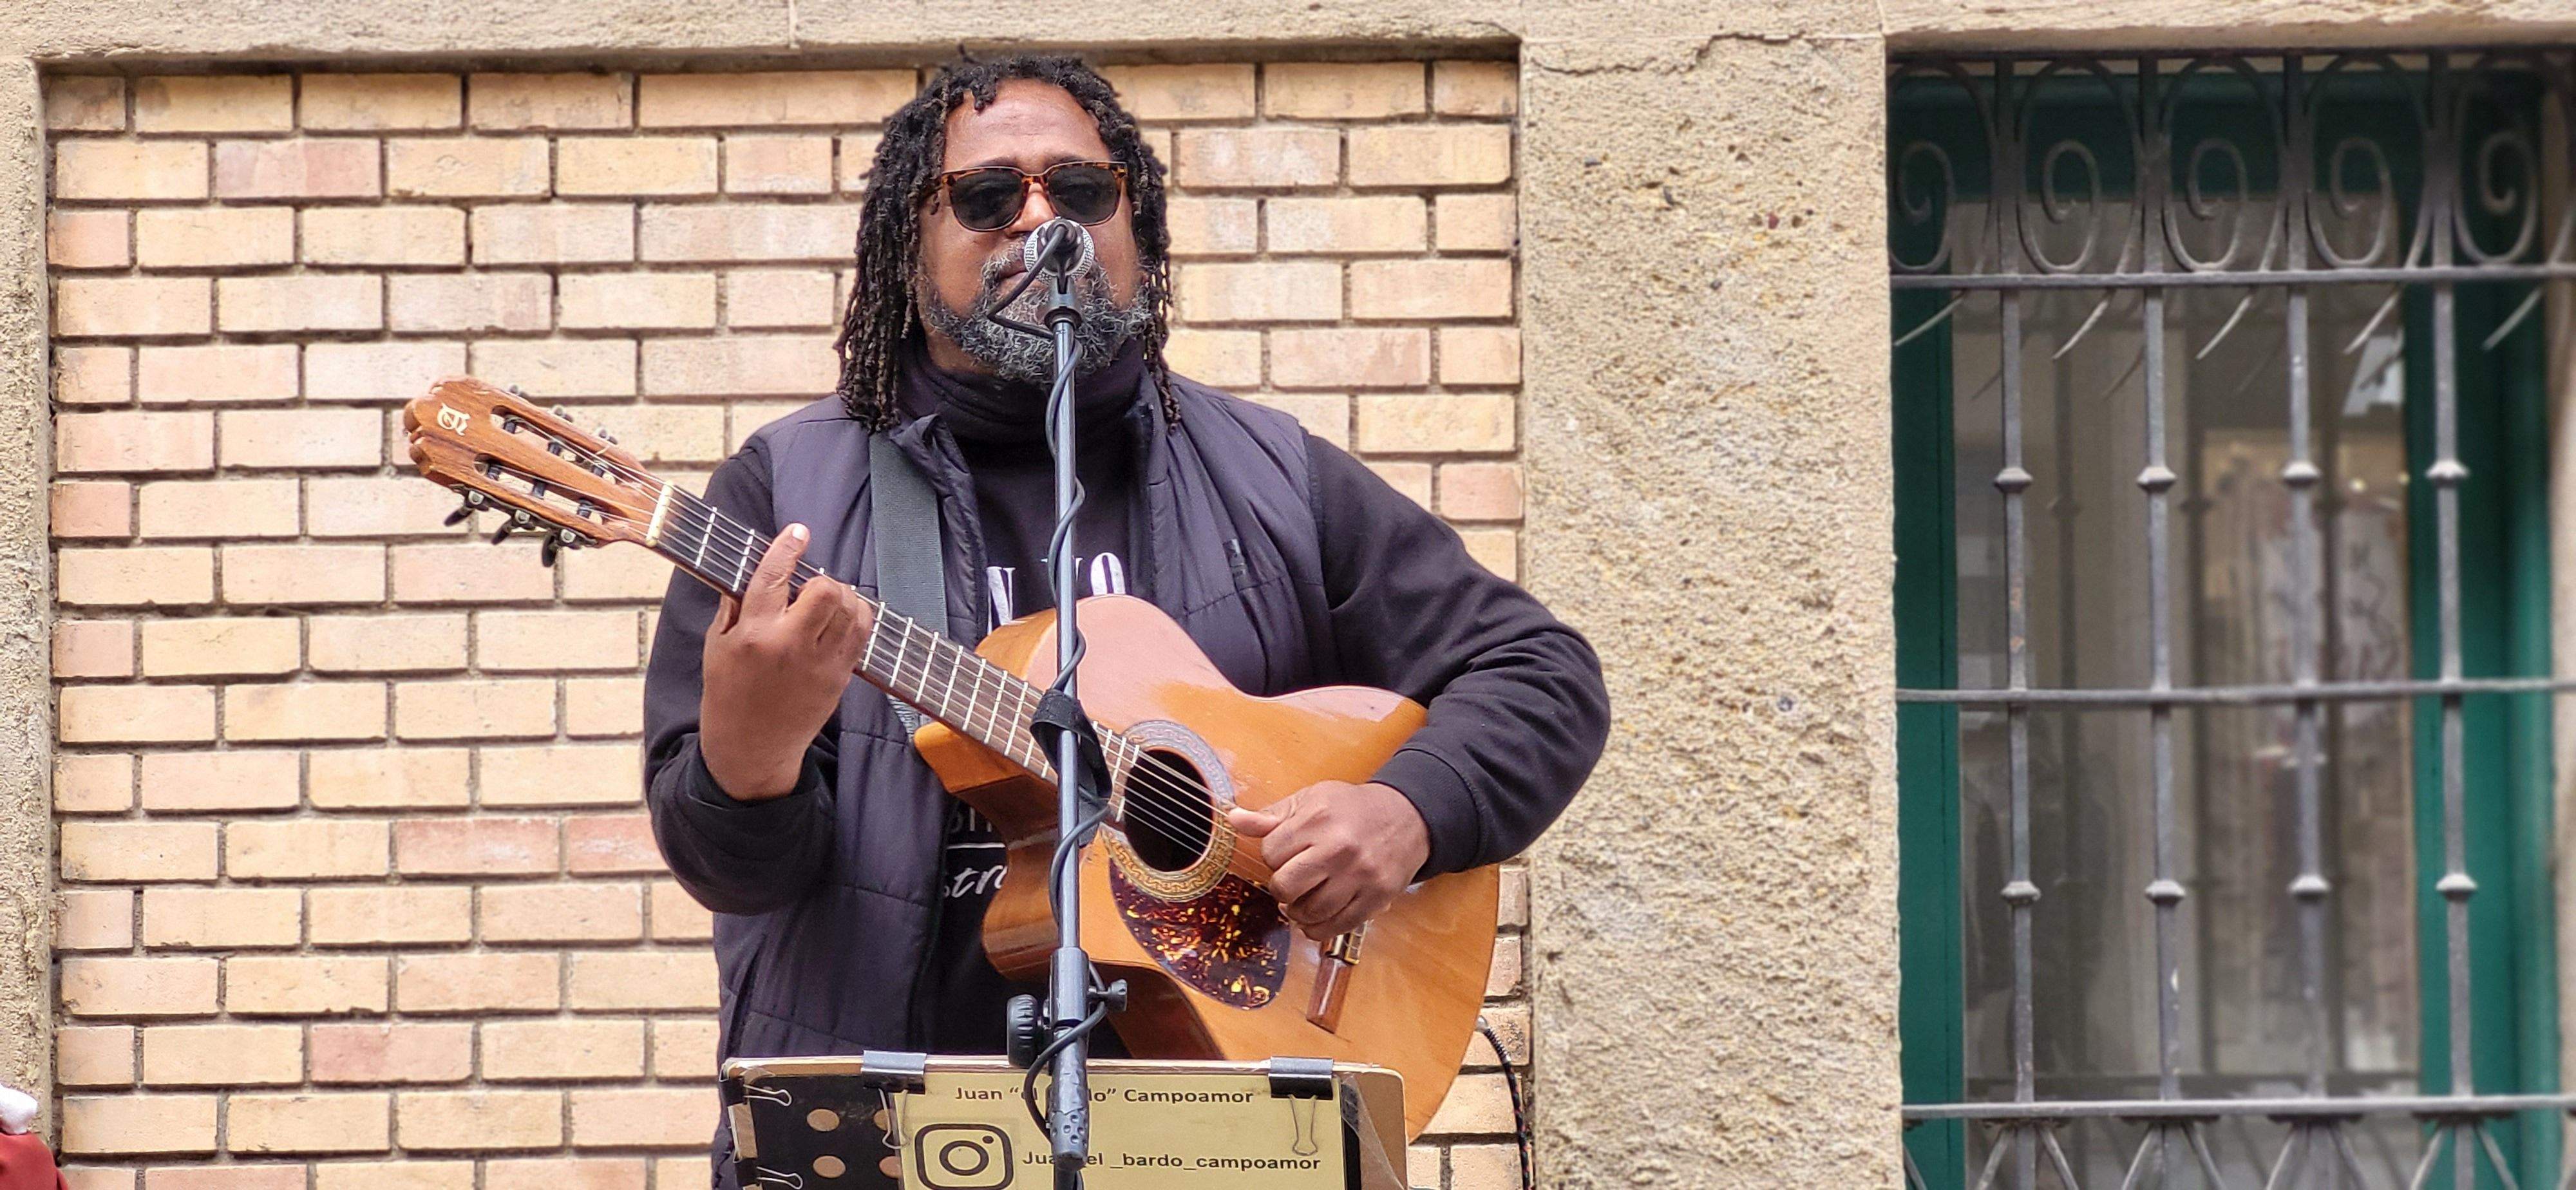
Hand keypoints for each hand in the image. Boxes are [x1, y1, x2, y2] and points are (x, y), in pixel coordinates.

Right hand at [698, 523, 873, 800]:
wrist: (751, 747)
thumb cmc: (728, 693)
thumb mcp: (716, 646)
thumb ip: (734, 607)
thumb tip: (751, 570)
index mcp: (751, 635)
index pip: (773, 578)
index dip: (788, 548)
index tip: (797, 532)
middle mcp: (788, 646)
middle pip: (824, 590)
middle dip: (819, 579)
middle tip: (808, 588)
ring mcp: (819, 664)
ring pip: (850, 609)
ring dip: (842, 595)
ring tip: (825, 601)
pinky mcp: (839, 678)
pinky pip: (862, 633)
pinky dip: (857, 615)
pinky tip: (841, 617)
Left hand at [1228, 780, 1429, 941]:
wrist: (1406, 817)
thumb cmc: (1351, 809)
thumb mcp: (1311, 800)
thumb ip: (1272, 816)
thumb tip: (1233, 819)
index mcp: (1318, 819)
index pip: (1271, 852)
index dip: (1273, 856)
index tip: (1286, 852)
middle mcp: (1339, 849)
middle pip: (1285, 886)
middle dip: (1280, 887)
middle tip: (1290, 880)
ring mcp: (1359, 876)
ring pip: (1309, 912)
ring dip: (1297, 911)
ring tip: (1302, 899)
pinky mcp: (1375, 898)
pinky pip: (1335, 927)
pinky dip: (1317, 928)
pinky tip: (1316, 916)